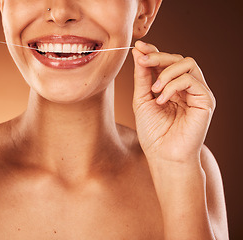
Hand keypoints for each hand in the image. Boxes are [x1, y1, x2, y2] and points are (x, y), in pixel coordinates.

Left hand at [132, 41, 215, 161]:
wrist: (163, 156)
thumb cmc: (153, 132)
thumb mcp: (142, 100)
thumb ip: (142, 77)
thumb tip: (138, 52)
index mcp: (171, 87)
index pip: (166, 62)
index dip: (154, 52)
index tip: (139, 47)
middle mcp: (186, 88)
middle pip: (178, 58)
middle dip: (158, 56)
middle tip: (143, 60)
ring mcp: (197, 93)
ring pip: (188, 63)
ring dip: (166, 72)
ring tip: (154, 90)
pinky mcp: (205, 100)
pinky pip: (192, 79)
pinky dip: (174, 85)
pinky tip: (162, 99)